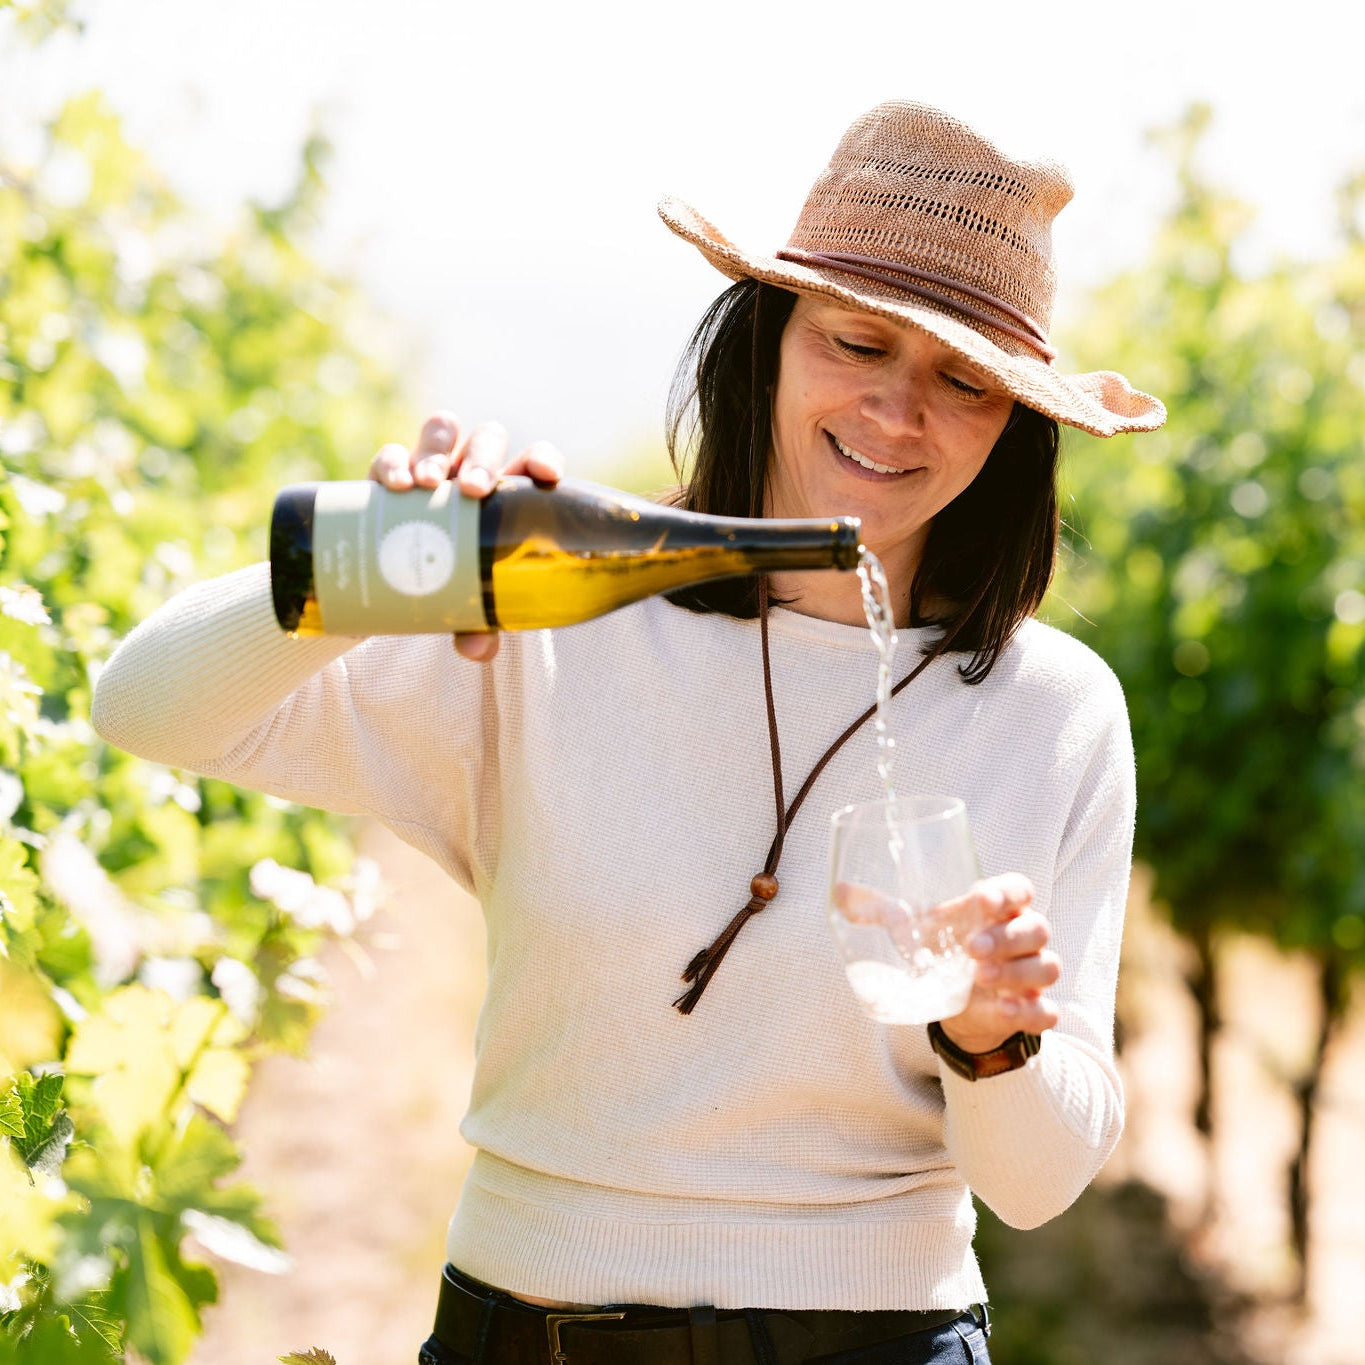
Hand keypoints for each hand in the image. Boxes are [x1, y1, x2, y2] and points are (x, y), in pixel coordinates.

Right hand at [368, 411, 563, 661]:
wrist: (396, 587)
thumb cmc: (452, 589)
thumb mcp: (469, 606)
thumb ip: (477, 623)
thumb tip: (478, 649)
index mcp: (509, 496)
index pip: (533, 461)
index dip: (542, 459)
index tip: (545, 476)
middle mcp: (473, 474)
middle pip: (488, 439)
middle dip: (483, 459)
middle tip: (473, 491)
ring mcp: (432, 471)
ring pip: (442, 431)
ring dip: (438, 451)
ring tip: (428, 483)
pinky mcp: (389, 476)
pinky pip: (391, 454)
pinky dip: (393, 463)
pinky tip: (395, 487)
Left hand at [833, 871, 1058, 1052]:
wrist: (954, 1003)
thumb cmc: (940, 949)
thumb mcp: (913, 928)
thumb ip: (880, 908)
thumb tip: (838, 890)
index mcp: (998, 908)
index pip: (1018, 888)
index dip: (1006, 892)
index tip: (981, 899)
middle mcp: (1023, 937)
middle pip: (1036, 928)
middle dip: (1007, 938)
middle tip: (972, 949)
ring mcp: (1031, 975)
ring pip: (1047, 967)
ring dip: (1017, 973)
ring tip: (979, 978)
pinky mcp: (1031, 1009)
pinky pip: (1047, 1013)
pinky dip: (1030, 1013)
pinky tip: (1003, 1012)